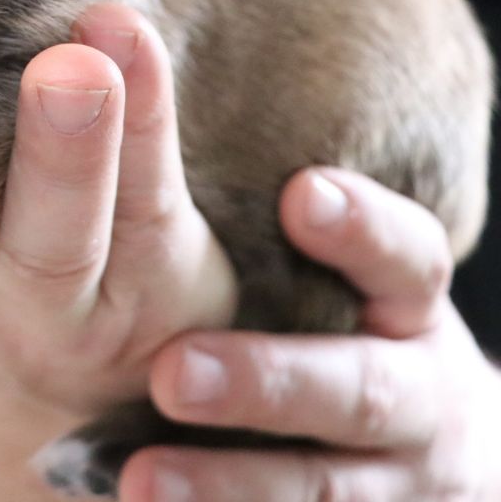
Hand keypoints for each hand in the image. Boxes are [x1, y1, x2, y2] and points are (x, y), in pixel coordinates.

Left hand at [119, 169, 500, 501]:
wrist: (437, 455)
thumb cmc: (354, 331)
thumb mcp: (354, 283)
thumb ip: (294, 231)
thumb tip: (156, 113)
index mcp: (407, 308)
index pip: (405, 257)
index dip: (362, 228)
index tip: (299, 193)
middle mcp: (417, 394)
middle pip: (359, 389)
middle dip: (267, 381)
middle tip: (173, 373)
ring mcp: (401, 484)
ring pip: (324, 488)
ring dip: (231, 486)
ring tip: (140, 482)